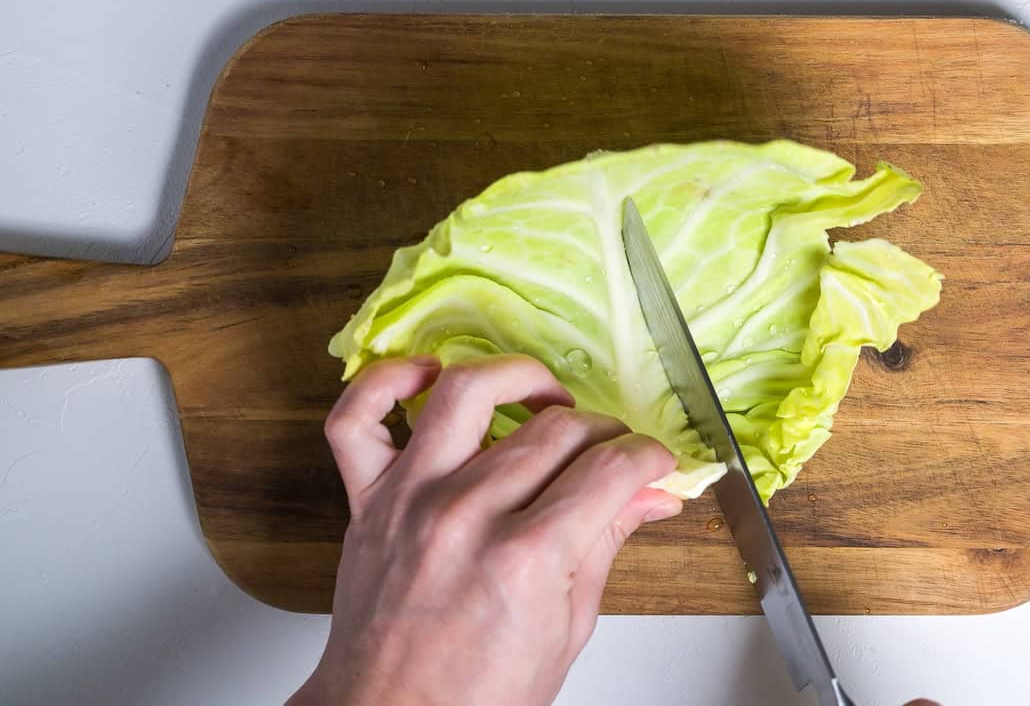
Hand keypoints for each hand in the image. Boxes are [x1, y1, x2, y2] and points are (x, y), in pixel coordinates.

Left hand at [288, 354, 682, 705]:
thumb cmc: (478, 694)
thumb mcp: (567, 627)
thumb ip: (606, 543)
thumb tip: (651, 495)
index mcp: (527, 558)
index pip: (609, 468)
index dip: (646, 456)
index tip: (652, 461)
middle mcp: (466, 516)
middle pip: (555, 430)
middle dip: (602, 431)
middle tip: (609, 451)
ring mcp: (410, 500)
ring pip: (468, 394)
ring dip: (518, 377)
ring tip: (543, 397)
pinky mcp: (367, 500)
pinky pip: (356, 417)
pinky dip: (387, 380)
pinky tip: (428, 375)